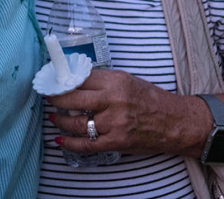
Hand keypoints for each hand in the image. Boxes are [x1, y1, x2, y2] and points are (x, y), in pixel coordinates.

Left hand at [47, 68, 202, 157]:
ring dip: (60, 121)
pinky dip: (70, 143)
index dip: (63, 79)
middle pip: (73, 99)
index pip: (81, 78)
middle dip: (55, 98)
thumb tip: (76, 80)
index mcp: (117, 81)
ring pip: (77, 123)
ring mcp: (114, 123)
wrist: (175, 122)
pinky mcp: (116, 142)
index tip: (53, 80)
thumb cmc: (152, 99)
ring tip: (52, 117)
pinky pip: (87, 144)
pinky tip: (60, 139)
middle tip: (47, 96)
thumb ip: (104, 81)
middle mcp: (114, 101)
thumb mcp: (128, 81)